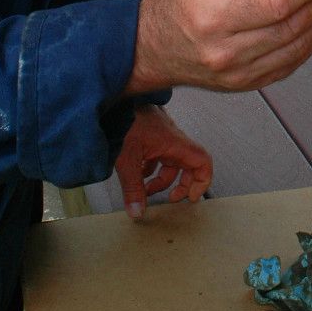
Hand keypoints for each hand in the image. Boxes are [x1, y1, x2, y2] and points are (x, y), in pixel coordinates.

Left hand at [115, 104, 212, 219]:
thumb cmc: (121, 118)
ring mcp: (160, 136)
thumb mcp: (126, 159)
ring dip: (159, 179)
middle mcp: (171, 139)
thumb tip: (138, 211)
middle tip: (170, 199)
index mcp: (174, 143)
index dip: (202, 182)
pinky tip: (134, 172)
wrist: (109, 99)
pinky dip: (148, 167)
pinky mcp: (148, 134)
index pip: (202, 163)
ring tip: (143, 189)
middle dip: (178, 185)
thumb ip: (133, 188)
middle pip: (187, 166)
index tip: (191, 197)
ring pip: (168, 162)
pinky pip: (156, 155)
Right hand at [123, 0, 311, 94]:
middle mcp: (225, 51)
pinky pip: (289, 65)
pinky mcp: (246, 85)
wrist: (154, 46)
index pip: (275, 3)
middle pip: (289, 26)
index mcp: (211, 16)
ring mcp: (237, 74)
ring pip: (294, 48)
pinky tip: (309, 25)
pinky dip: (306, 44)